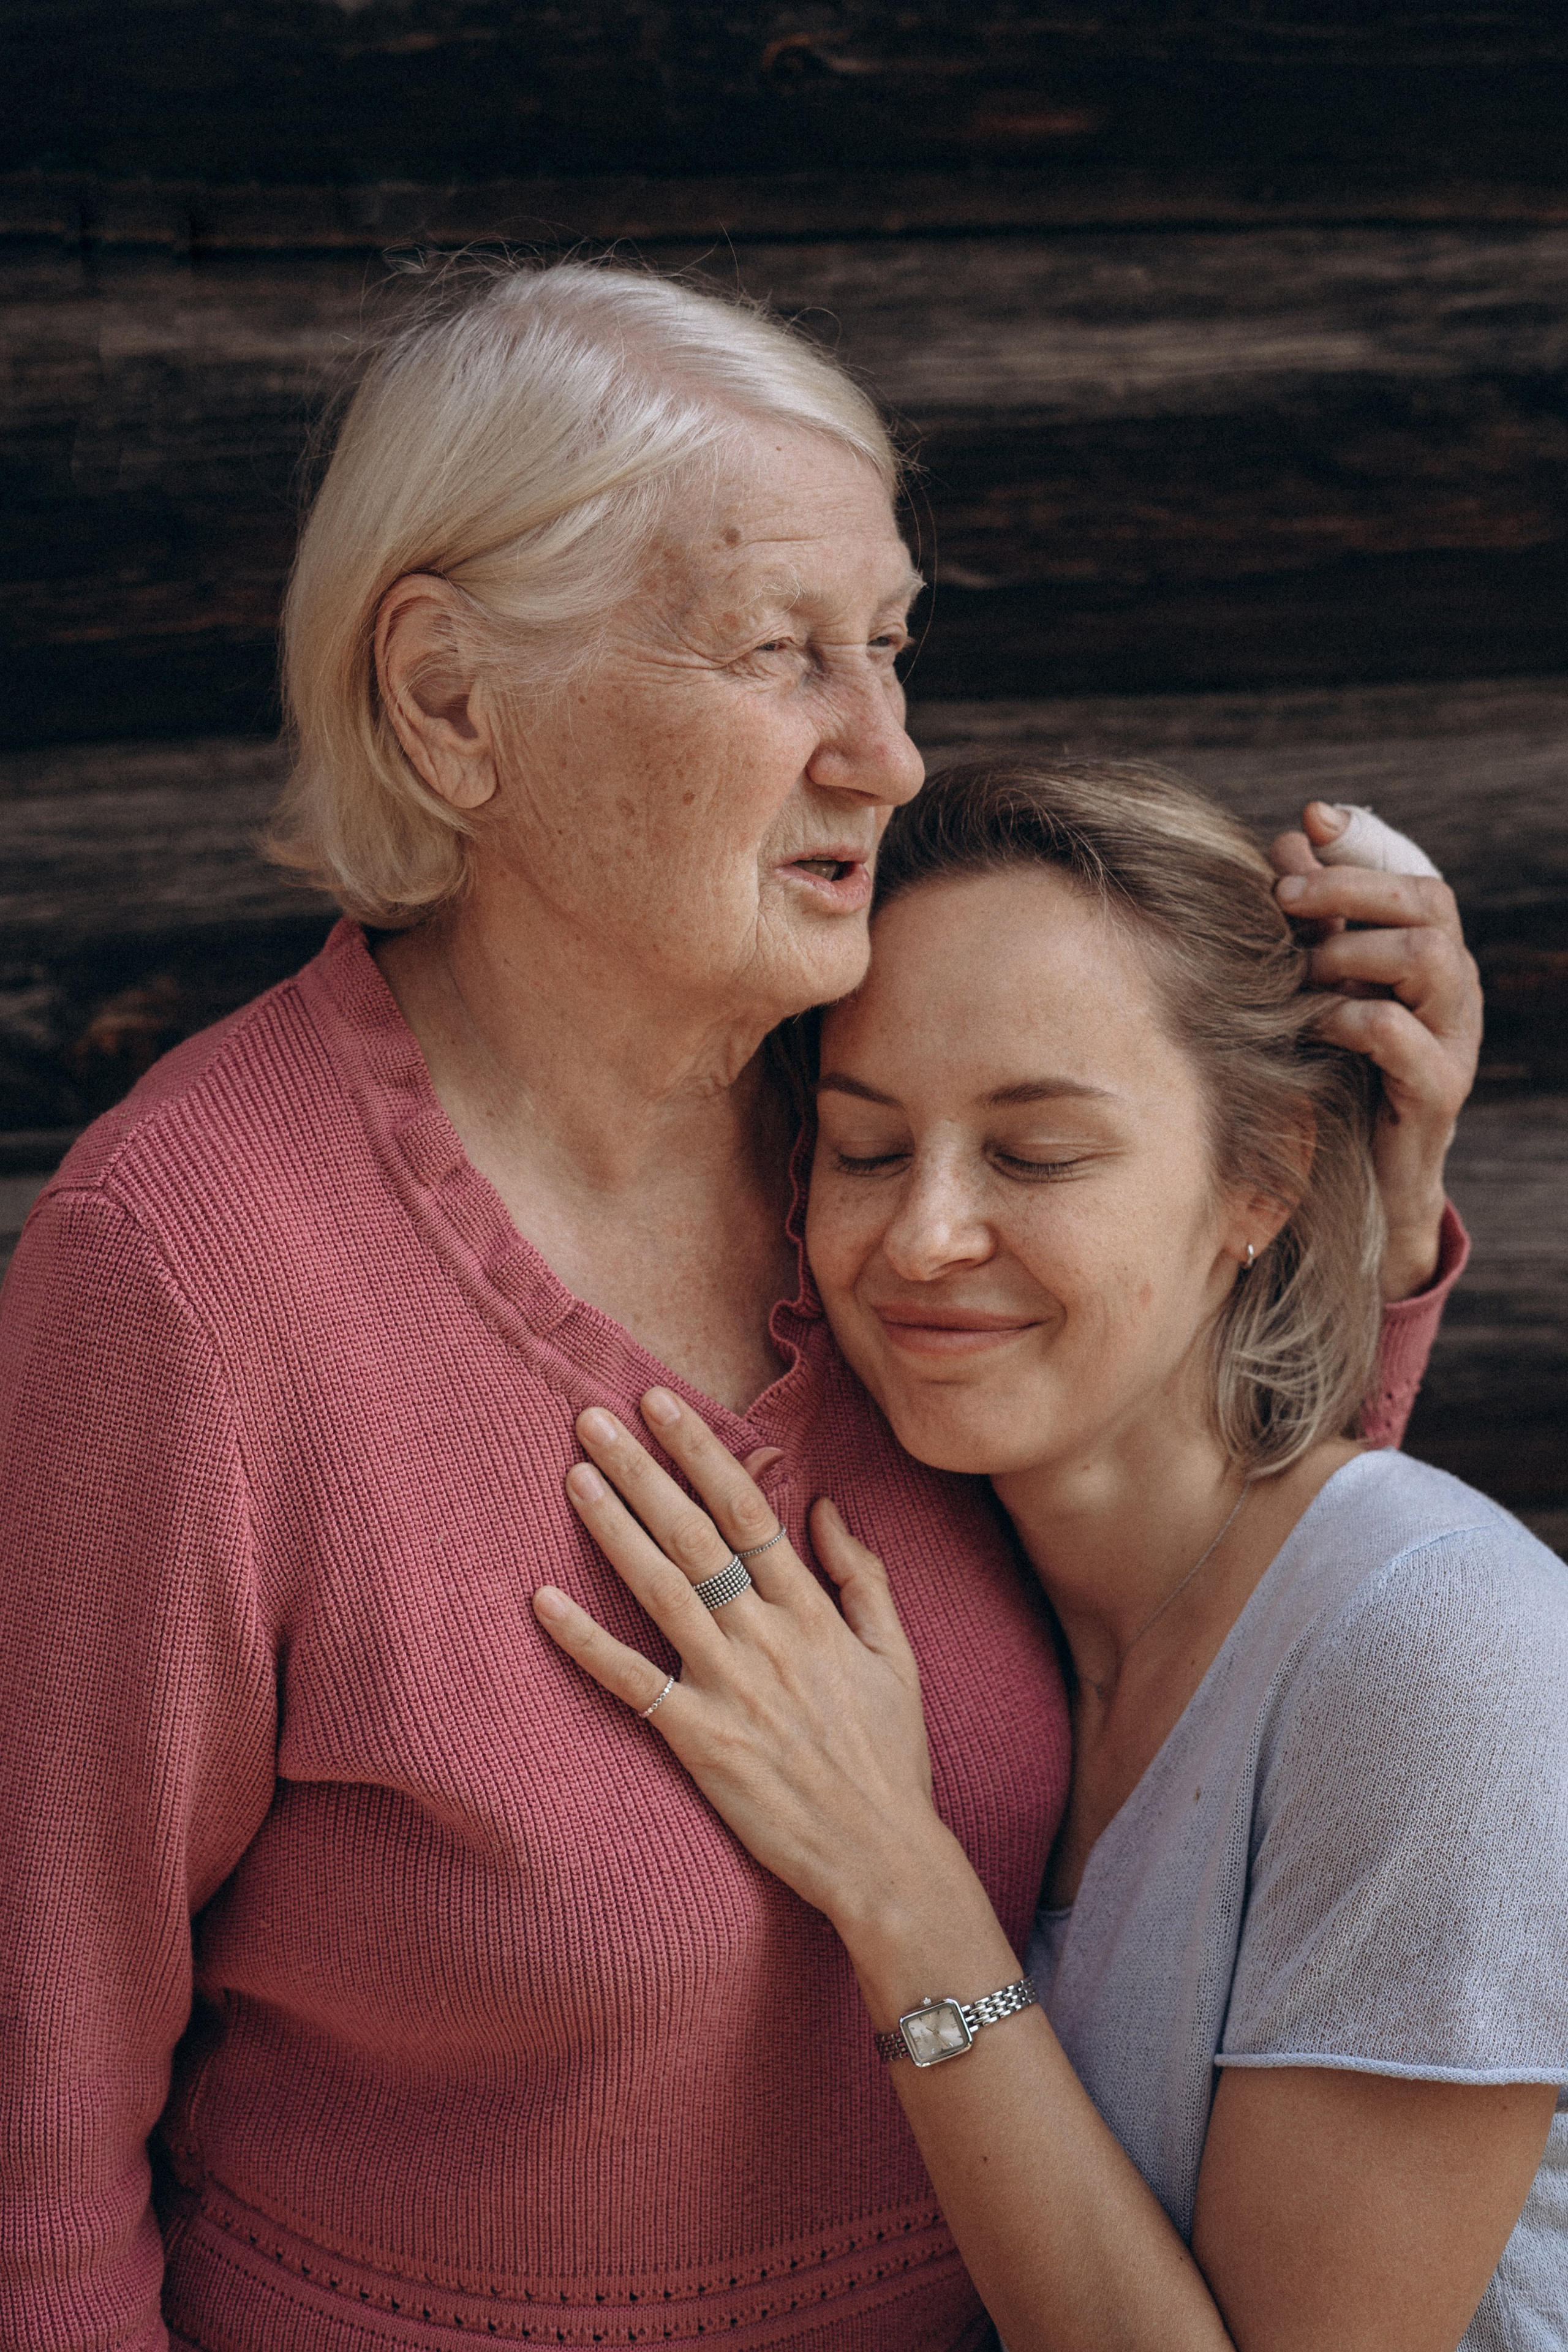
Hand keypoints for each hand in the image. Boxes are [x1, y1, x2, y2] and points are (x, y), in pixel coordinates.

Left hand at [532, 1389, 952, 1933]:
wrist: (882, 1856)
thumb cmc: (890, 1758)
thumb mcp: (896, 1655)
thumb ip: (863, 1577)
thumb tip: (825, 1507)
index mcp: (812, 1612)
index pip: (749, 1510)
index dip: (701, 1453)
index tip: (661, 1406)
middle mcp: (767, 1637)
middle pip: (695, 1535)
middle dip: (643, 1470)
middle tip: (592, 1418)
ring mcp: (730, 1688)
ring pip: (661, 1590)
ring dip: (613, 1529)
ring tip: (574, 1476)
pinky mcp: (699, 1741)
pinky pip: (632, 1683)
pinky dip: (585, 1642)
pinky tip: (543, 1602)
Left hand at [1270, 803, 1481, 1299]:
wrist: (1370, 1182)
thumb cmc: (1342, 1074)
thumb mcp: (1325, 989)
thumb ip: (1316, 920)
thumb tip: (1289, 837)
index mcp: (1432, 957)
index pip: (1416, 876)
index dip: (1366, 843)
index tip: (1310, 819)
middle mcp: (1455, 990)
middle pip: (1429, 902)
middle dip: (1351, 886)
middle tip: (1284, 894)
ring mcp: (1455, 1040)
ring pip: (1429, 956)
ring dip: (1352, 950)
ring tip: (1304, 970)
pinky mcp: (1437, 1092)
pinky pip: (1398, 1033)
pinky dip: (1349, 1016)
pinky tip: (1315, 1024)